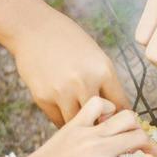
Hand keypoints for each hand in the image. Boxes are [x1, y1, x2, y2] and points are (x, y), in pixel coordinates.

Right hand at [13, 14, 129, 126]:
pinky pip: (59, 120)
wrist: (34, 29)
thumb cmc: (70, 42)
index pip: (121, 106)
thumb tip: (117, 113)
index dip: (122, 117)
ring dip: (81, 126)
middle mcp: (84, 82)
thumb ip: (107, 84)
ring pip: (79, 124)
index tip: (120, 123)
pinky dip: (64, 121)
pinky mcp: (43, 98)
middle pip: (102, 120)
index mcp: (104, 71)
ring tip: (82, 123)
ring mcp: (62, 91)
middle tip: (101, 127)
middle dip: (103, 125)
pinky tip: (65, 114)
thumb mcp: (97, 57)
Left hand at [22, 97, 156, 156]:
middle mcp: (100, 148)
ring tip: (131, 139)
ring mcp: (88, 133)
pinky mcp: (75, 124)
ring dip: (135, 127)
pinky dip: (109, 108)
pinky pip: (98, 104)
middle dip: (151, 148)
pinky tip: (109, 122)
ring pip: (126, 117)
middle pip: (140, 137)